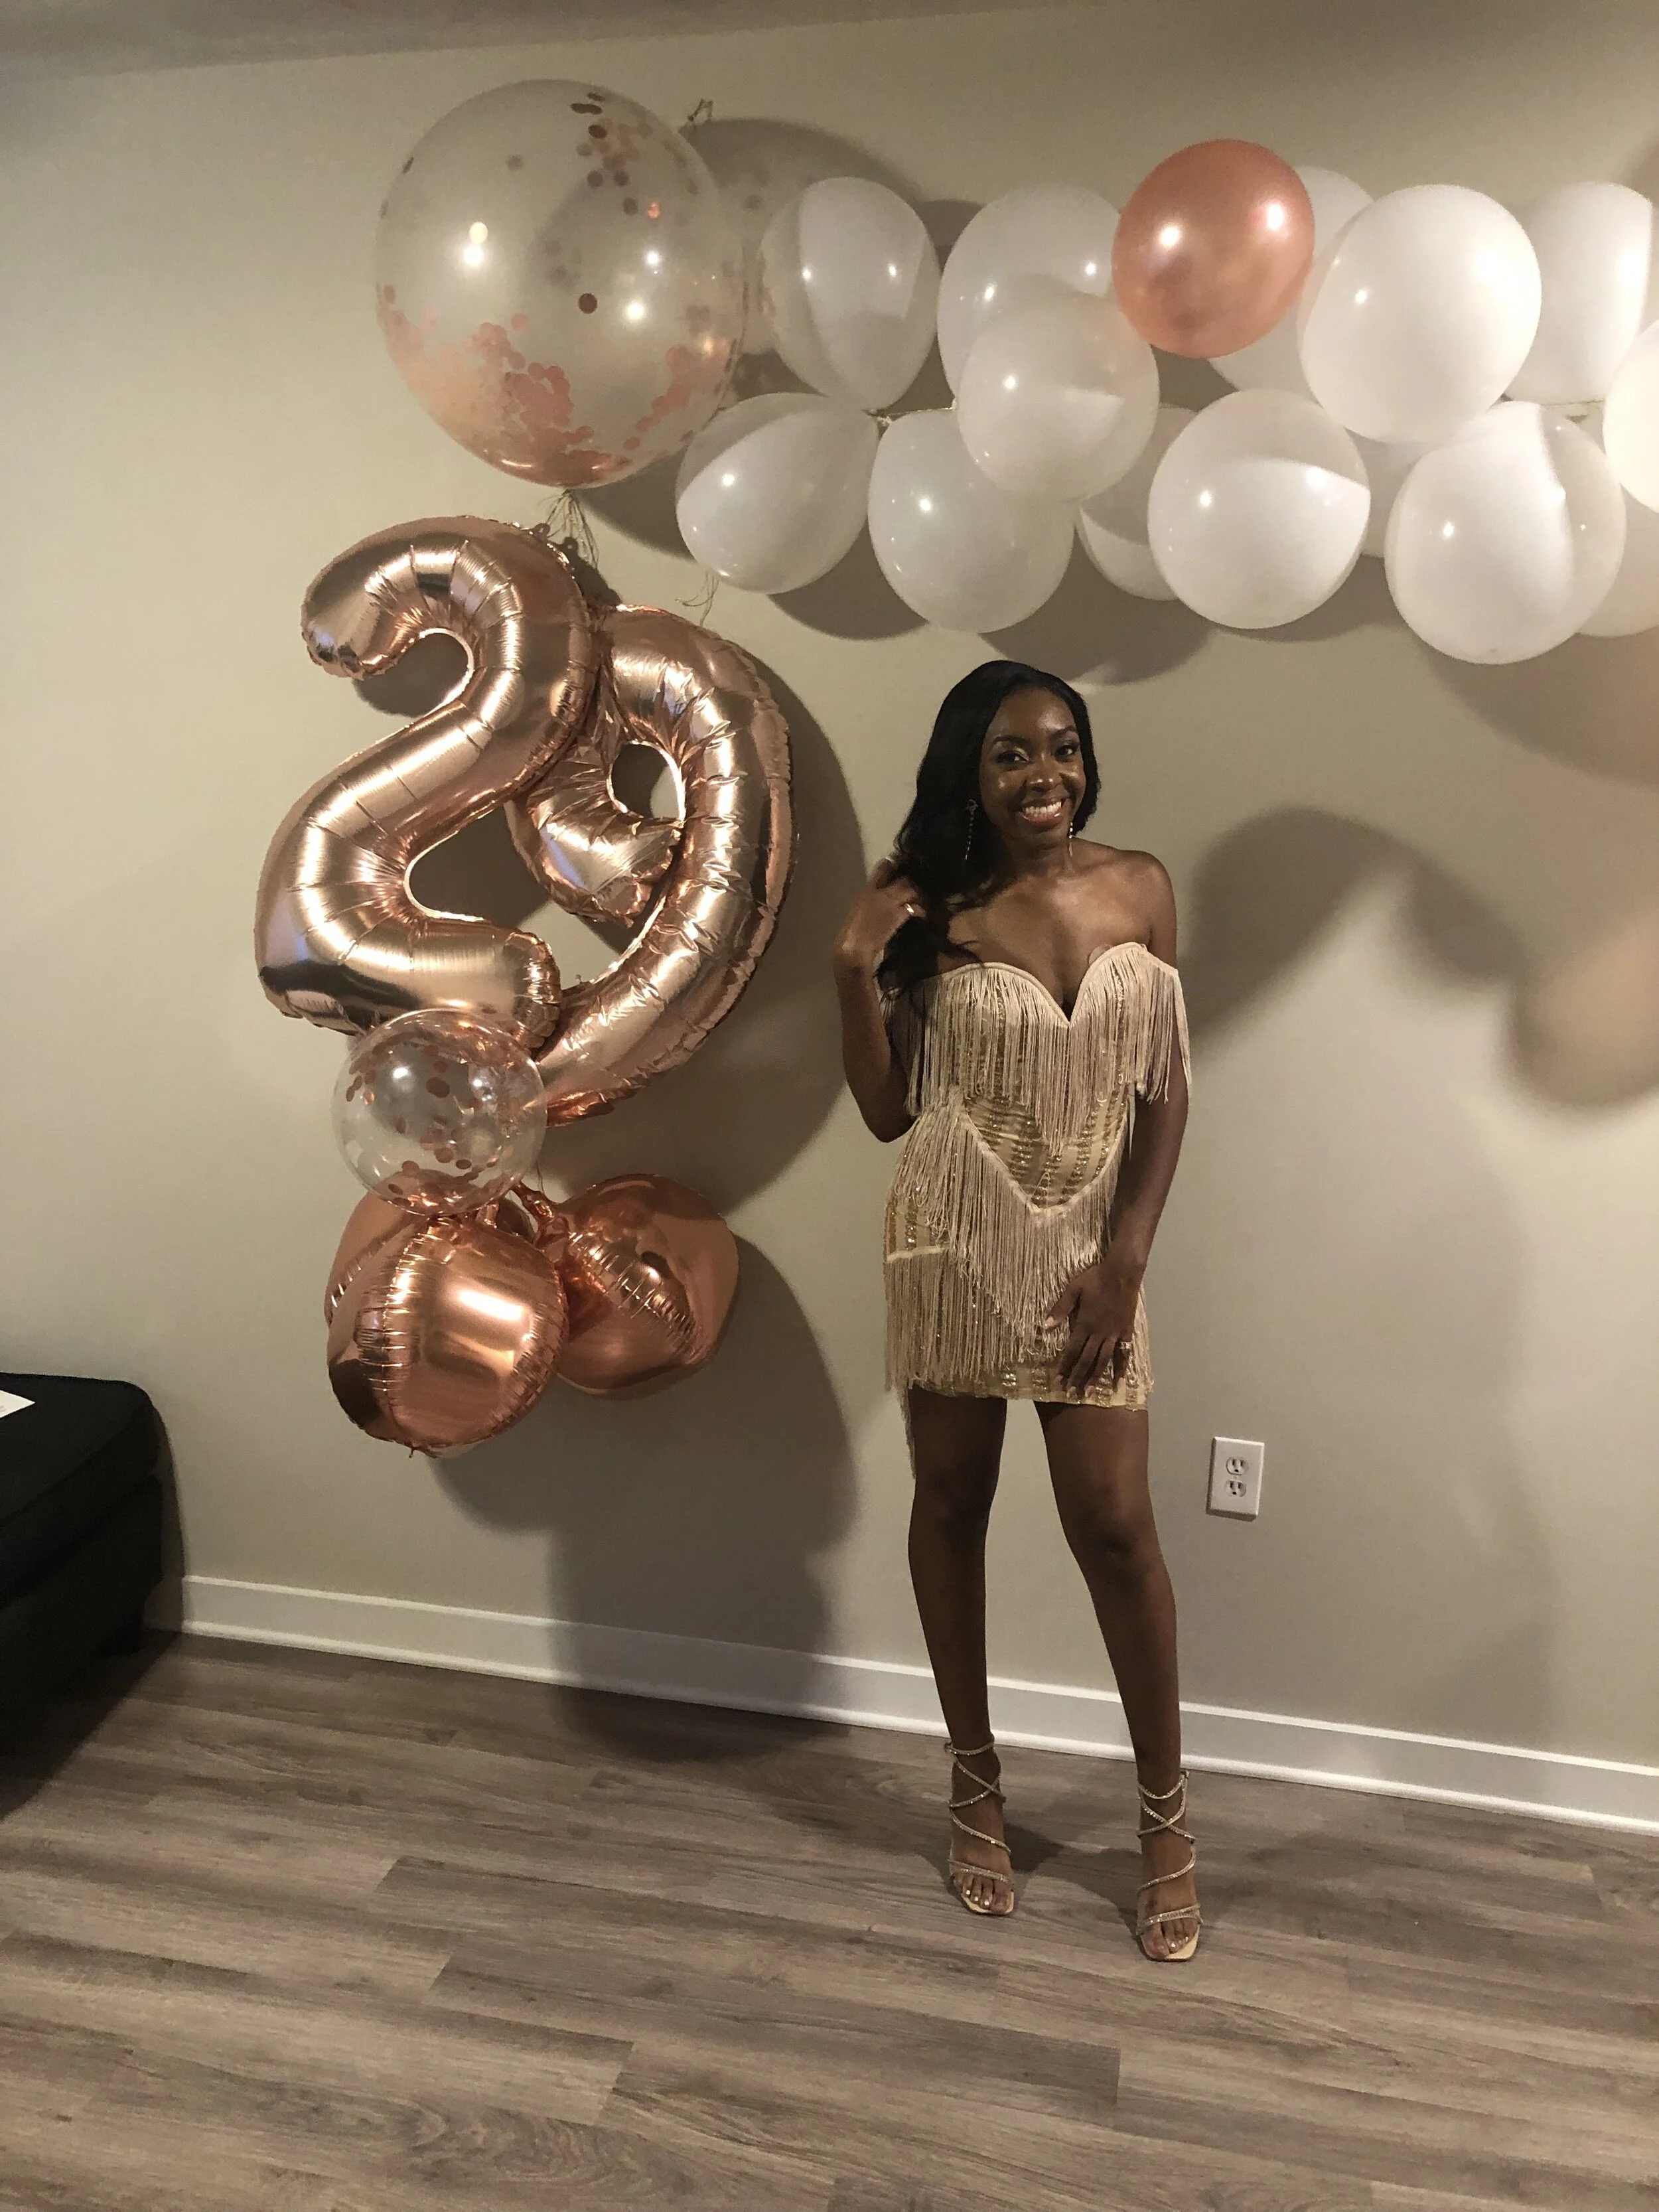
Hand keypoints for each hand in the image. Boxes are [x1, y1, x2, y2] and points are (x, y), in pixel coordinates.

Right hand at [833, 859, 925, 978]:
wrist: (853, 948)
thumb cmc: (852, 933)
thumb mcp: (859, 911)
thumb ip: (871, 902)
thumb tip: (882, 901)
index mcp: (866, 890)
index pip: (882, 869)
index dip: (894, 864)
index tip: (902, 862)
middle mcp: (878, 892)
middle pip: (902, 879)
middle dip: (912, 880)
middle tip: (921, 883)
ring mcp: (889, 903)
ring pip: (910, 890)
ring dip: (918, 894)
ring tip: (924, 898)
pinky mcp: (897, 915)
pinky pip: (914, 908)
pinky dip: (920, 910)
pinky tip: (923, 914)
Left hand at [1047, 1254, 1141, 1395]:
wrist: (1122, 1273)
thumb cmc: (1095, 1279)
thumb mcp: (1073, 1290)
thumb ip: (1060, 1309)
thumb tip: (1044, 1326)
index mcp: (1084, 1324)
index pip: (1071, 1350)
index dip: (1064, 1365)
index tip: (1058, 1380)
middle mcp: (1099, 1333)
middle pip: (1086, 1359)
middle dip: (1077, 1377)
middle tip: (1070, 1393)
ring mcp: (1114, 1334)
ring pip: (1103, 1360)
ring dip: (1094, 1377)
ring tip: (1088, 1392)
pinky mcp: (1126, 1332)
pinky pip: (1123, 1354)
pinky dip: (1120, 1368)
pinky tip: (1118, 1380)